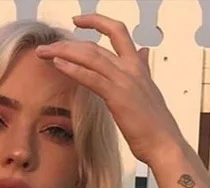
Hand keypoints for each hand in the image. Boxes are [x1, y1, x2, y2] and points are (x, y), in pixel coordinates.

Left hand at [35, 14, 183, 165]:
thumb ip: (142, 70)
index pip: (117, 32)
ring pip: (90, 56)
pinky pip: (91, 77)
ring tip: (44, 52)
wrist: (165, 144)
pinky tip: (57, 64)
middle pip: (95, 45)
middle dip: (67, 43)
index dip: (97, 22)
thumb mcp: (148, 91)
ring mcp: (124, 81)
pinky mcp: (117, 96)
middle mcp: (131, 68)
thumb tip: (142, 53)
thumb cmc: (155, 125)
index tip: (78, 21)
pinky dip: (72, 68)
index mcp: (138, 66)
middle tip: (47, 46)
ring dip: (63, 52)